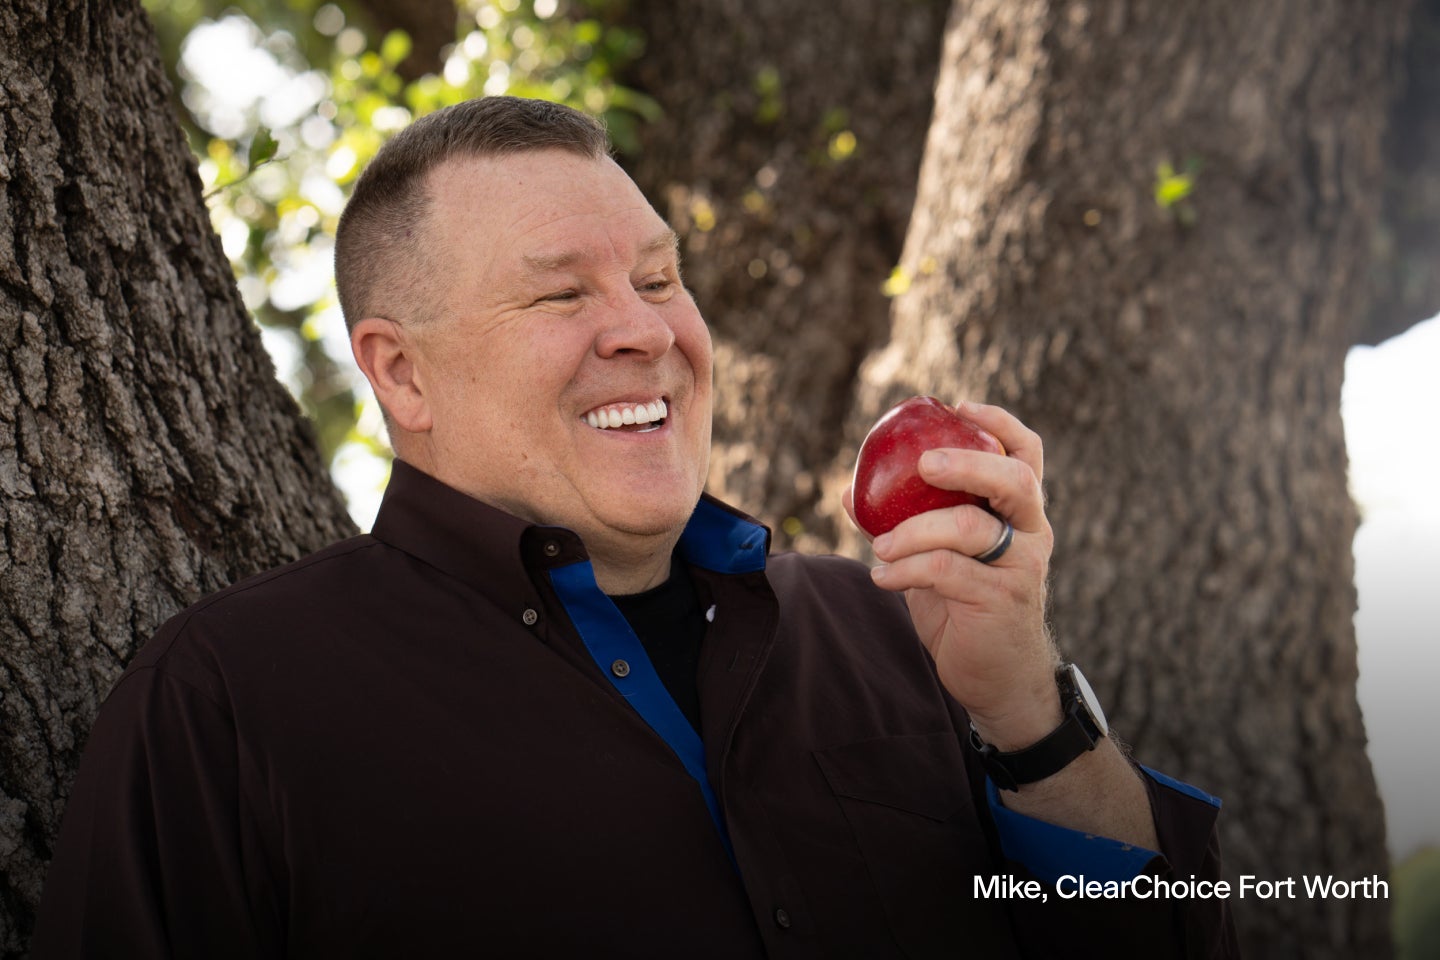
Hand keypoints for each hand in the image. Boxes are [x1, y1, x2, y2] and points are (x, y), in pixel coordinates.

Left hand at [843, 400, 1060, 749]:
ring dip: (914, 530)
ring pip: (971, 527)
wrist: (997, 678)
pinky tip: (883, 578)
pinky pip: (947, 571)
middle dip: (966, 463)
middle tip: (922, 464)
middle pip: (1015, 479)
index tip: (961, 407)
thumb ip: (906, 522)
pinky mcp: (1002, 601)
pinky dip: (905, 570)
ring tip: (880, 547)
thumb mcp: (937, 557)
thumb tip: (849, 491)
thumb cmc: (964, 608)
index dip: (1001, 423)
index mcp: (1020, 513)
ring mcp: (1022, 567)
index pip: (1027, 455)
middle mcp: (1031, 533)